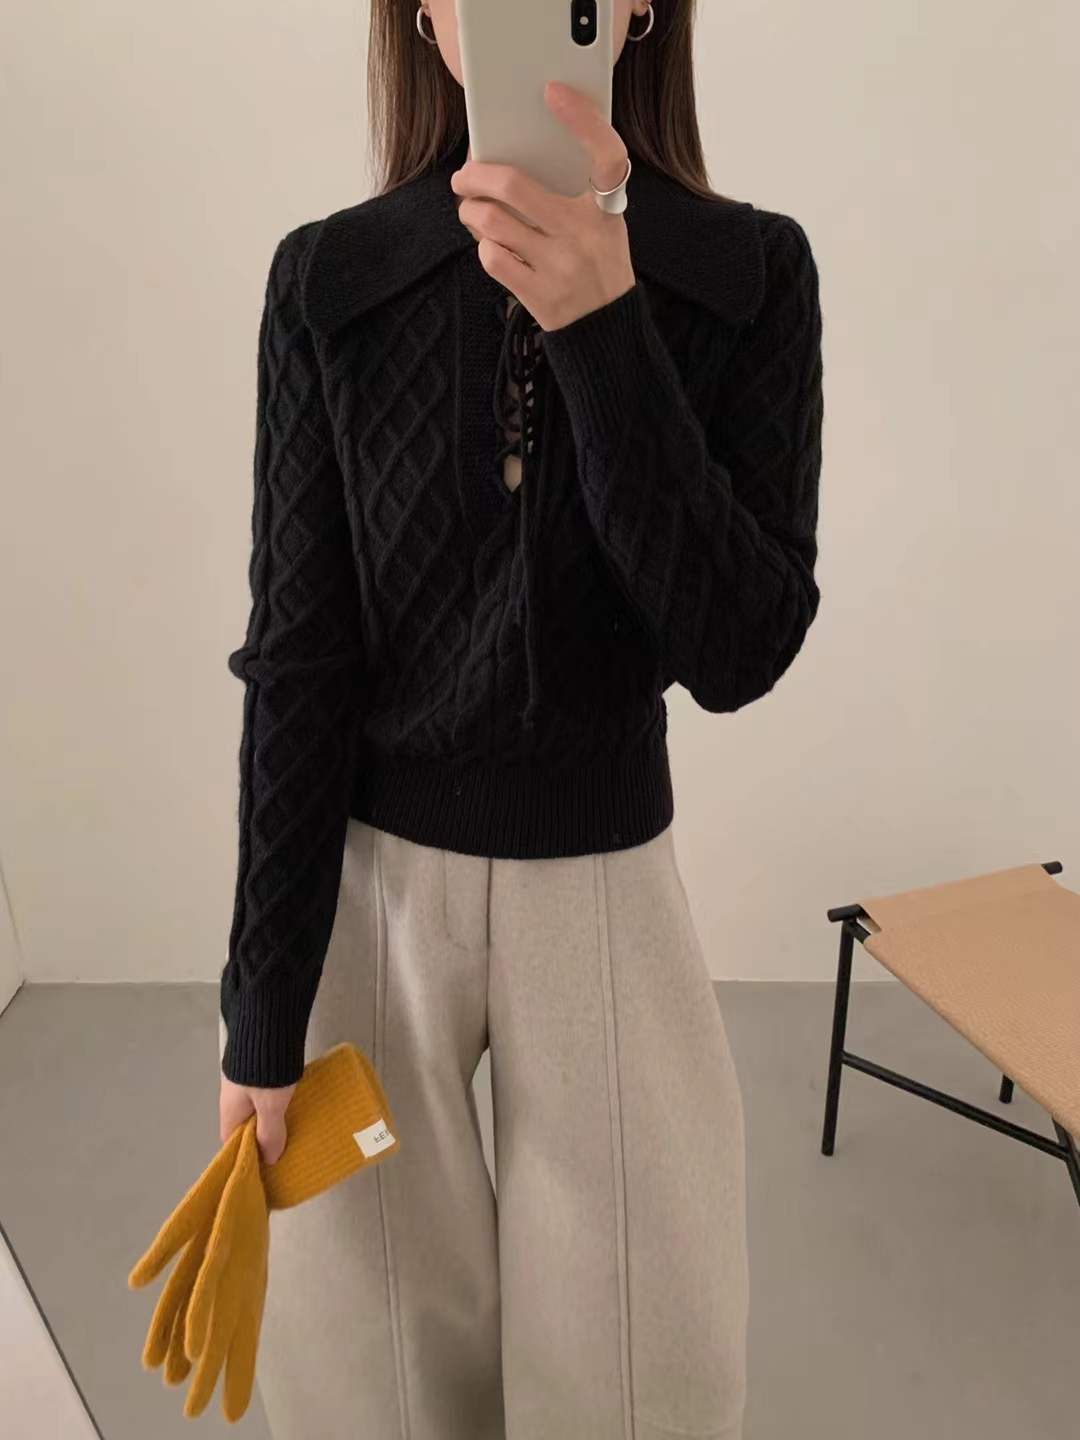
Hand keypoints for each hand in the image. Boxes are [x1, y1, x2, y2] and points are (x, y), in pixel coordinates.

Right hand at [219, 1072, 295, 1165]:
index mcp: (230, 1110)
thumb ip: (269, 1133)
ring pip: (254, 1108)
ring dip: (269, 1116)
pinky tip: (290, 1099)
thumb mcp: (270, 1105)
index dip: (246, 1154)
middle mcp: (232, 1096)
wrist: (267, 1024)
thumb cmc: (265, 1065)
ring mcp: (242, 1081)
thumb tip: (270, 1158)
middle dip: (260, 1136)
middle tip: (281, 1145)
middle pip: (243, 1125)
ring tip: (289, 1124)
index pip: (231, 1142)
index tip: (263, 1163)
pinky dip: (274, 1099)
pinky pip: (263, 1092)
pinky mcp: (256, 1068)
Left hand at [451, 80, 635, 331]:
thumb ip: (573, 193)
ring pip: (491, 221)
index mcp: (606, 209)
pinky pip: (491, 257)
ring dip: (470, 212)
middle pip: (513, 185)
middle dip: (474, 175)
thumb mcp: (602, 224)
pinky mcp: (539, 295)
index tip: (554, 92)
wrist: (606, 329)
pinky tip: (490, 245)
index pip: (606, 153)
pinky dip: (483, 247)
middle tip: (463, 177)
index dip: (583, 119)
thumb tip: (510, 160)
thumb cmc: (597, 265)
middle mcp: (584, 234)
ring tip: (471, 211)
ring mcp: (560, 267)